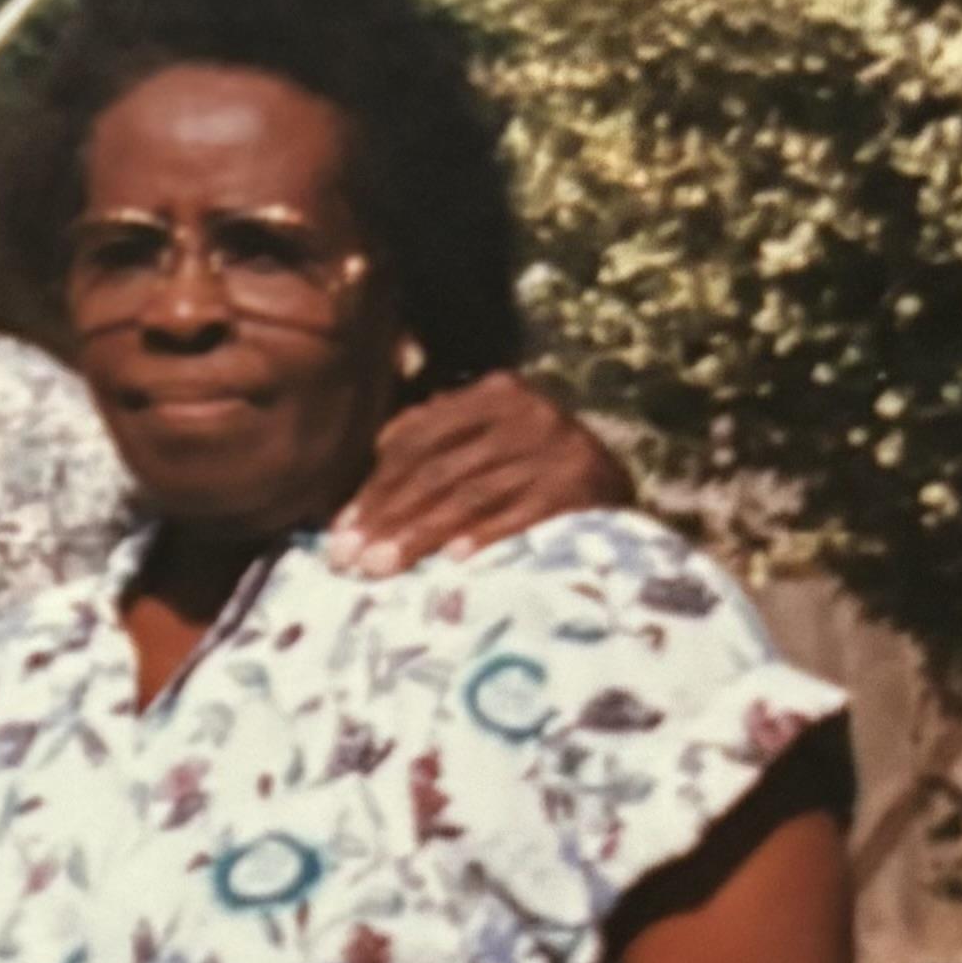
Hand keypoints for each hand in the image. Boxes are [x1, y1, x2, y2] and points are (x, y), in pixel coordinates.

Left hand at [330, 371, 633, 575]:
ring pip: (469, 494)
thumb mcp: (489, 439)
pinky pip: (522, 514)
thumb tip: (360, 467)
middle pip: (436, 469)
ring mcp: (555, 447)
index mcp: (492, 393)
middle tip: (345, 560)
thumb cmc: (536, 470)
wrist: (624, 490)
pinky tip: (454, 562)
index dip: (372, 486)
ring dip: (418, 535)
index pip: (417, 439)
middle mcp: (526, 411)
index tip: (337, 529)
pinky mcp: (581, 485)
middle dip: (385, 518)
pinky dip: (485, 536)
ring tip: (379, 569)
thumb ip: (435, 439)